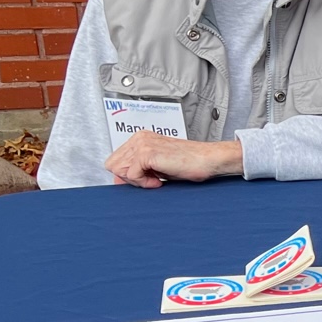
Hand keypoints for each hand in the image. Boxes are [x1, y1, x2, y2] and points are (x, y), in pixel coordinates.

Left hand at [103, 131, 243, 187]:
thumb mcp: (158, 166)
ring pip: (118, 170)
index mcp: (142, 138)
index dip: (125, 175)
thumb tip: (120, 181)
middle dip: (128, 178)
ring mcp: (142, 144)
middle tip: (150, 180)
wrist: (209, 160)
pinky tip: (159, 181)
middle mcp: (140, 138)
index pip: (116, 159)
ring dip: (136, 181)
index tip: (143, 180)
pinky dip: (144, 183)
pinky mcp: (147, 153)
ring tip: (156, 180)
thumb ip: (139, 169)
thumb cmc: (191, 163)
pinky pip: (131, 175)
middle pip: (113, 164)